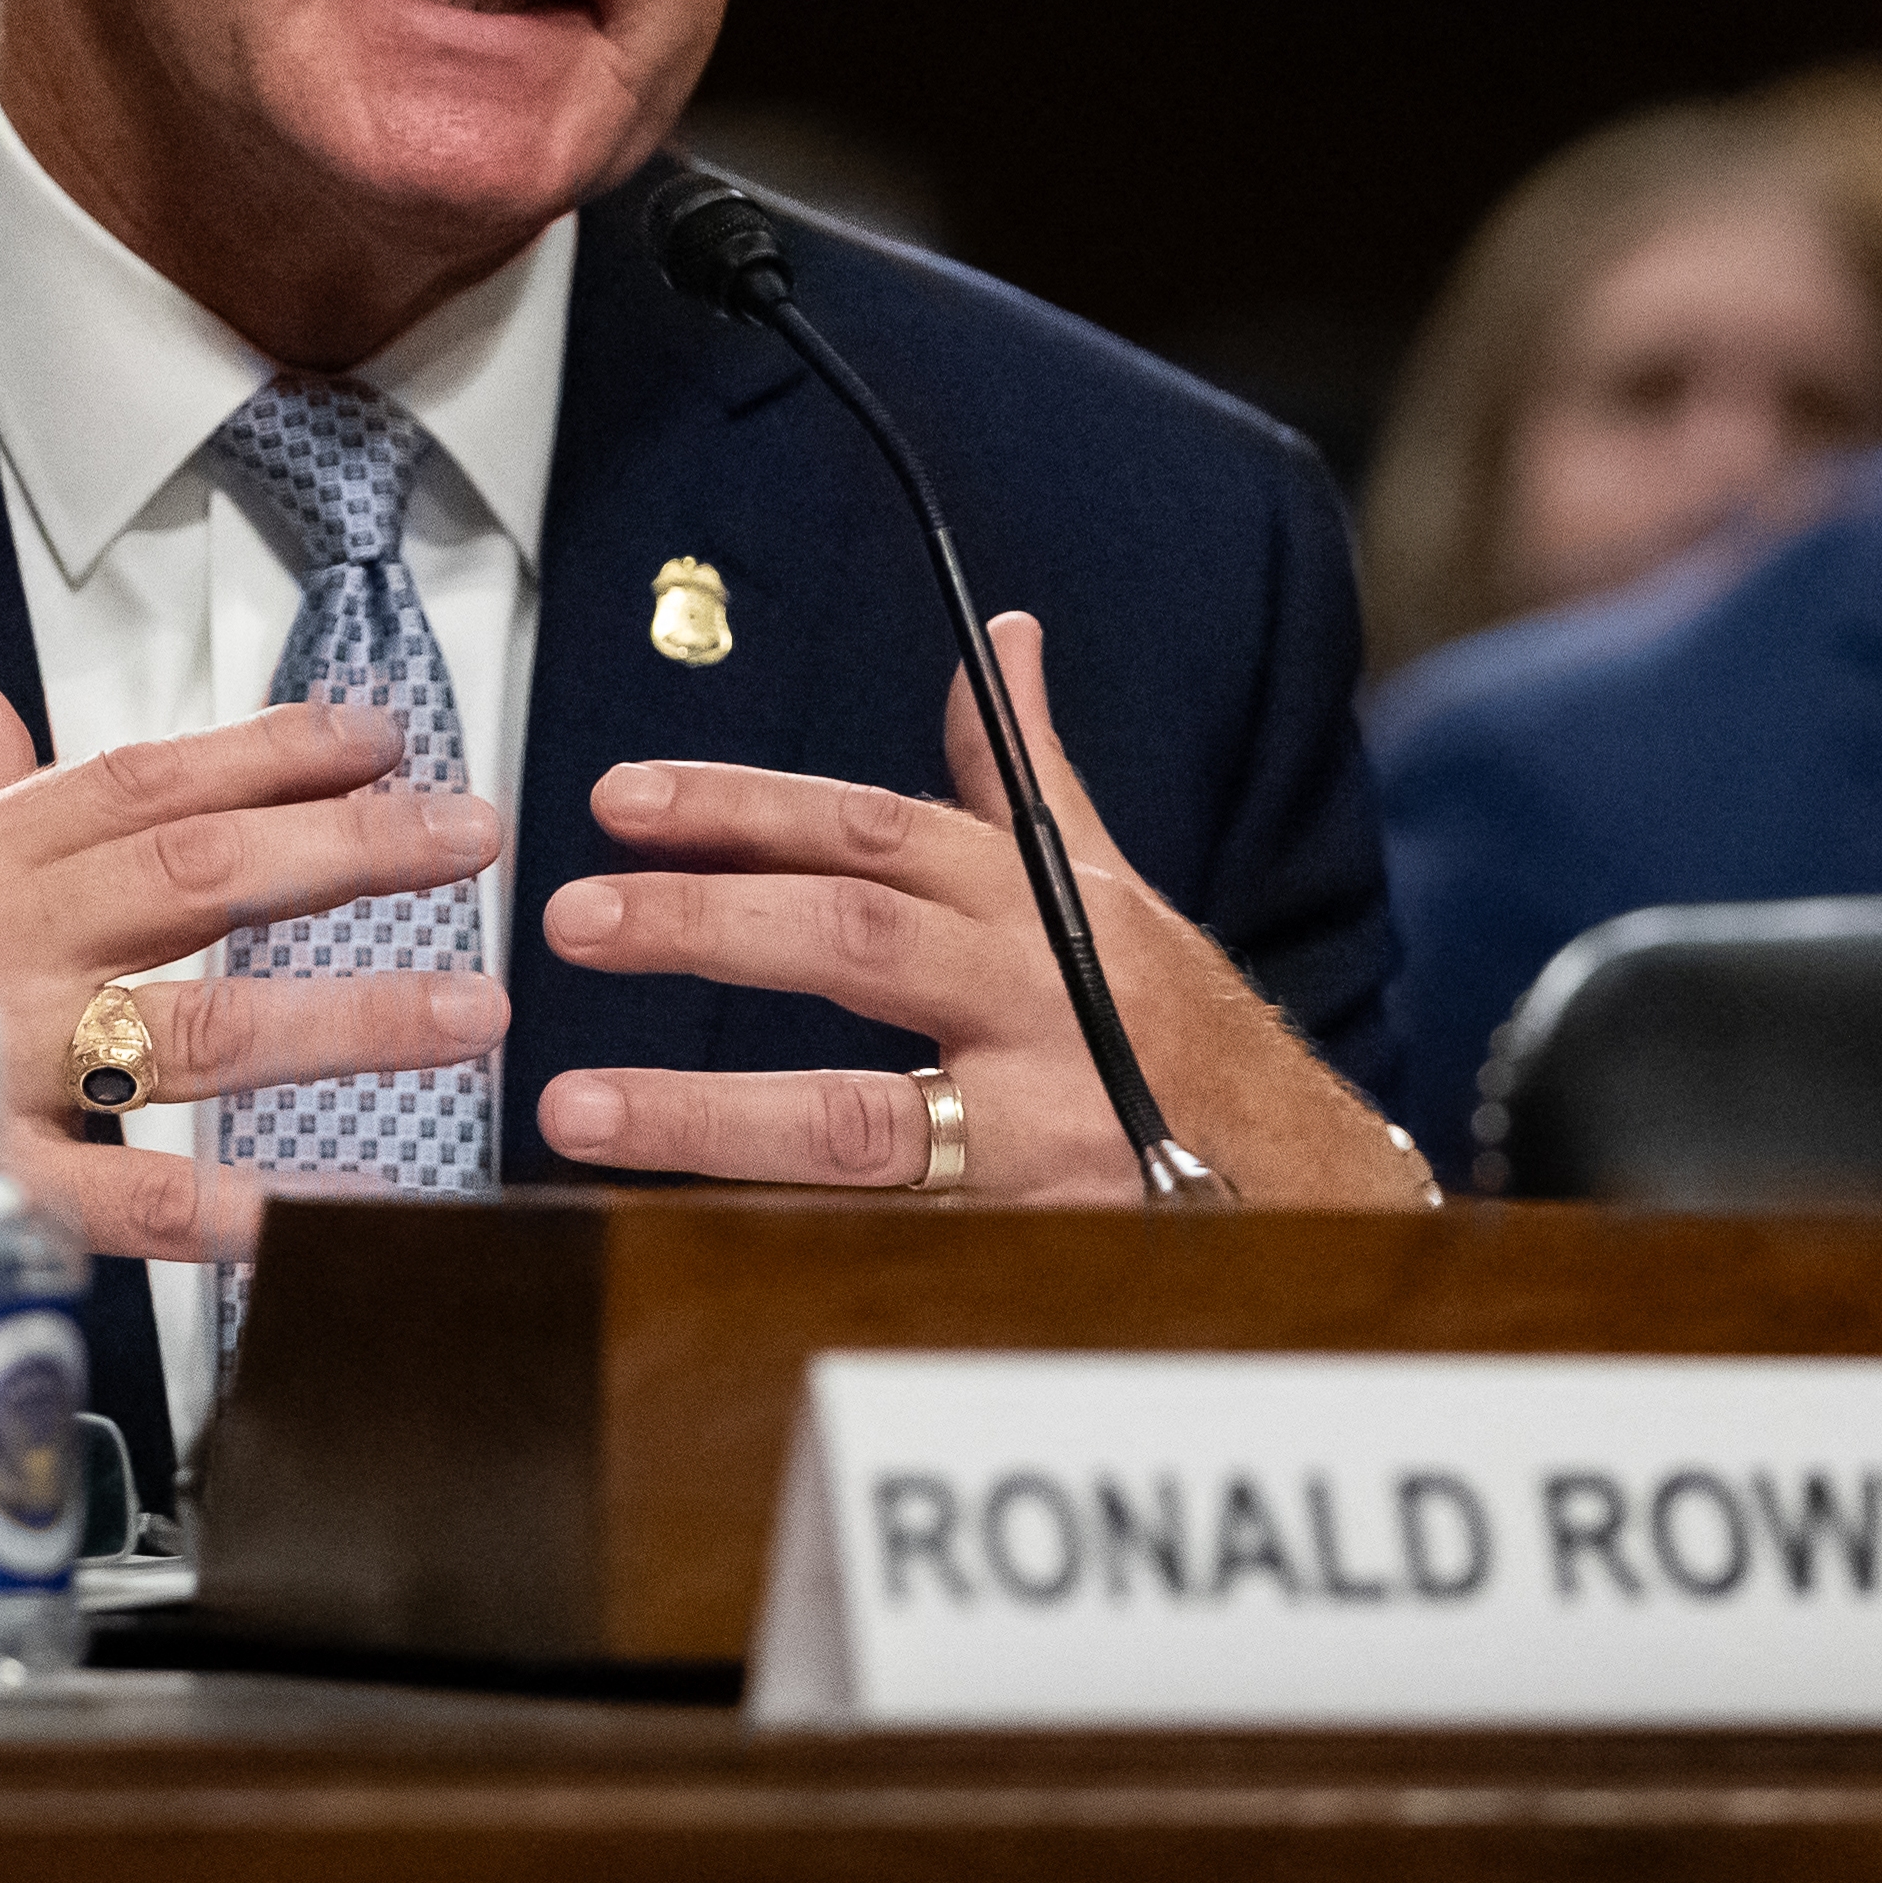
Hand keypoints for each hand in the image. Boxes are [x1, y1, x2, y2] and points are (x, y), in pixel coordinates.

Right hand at [0, 676, 507, 1404]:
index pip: (140, 777)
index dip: (272, 748)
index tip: (386, 735)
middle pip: (191, 871)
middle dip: (347, 848)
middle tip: (469, 836)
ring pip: (190, 1023)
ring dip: (346, 1014)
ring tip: (466, 1010)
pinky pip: (121, 1203)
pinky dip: (228, 1210)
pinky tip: (324, 1213)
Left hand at [535, 613, 1421, 1206]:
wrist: (1311, 1182)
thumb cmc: (1178, 1026)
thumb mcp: (1105, 887)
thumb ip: (1021, 773)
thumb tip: (998, 640)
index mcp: (1033, 901)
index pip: (871, 831)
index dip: (742, 804)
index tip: (618, 801)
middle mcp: (1036, 999)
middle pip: (853, 942)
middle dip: (705, 922)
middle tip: (570, 918)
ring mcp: (1040, 1127)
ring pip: (855, 1117)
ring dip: (703, 1112)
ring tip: (576, 1106)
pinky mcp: (1034, 1241)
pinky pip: (885, 1242)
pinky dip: (778, 1241)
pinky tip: (667, 1237)